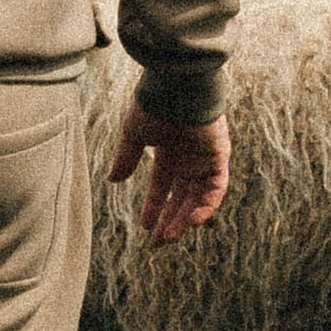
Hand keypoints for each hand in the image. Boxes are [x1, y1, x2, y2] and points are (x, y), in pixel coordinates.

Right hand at [107, 102, 230, 245]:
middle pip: (181, 198)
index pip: (163, 187)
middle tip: (158, 243)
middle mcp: (188, 159)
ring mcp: (205, 159)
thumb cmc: (153, 105)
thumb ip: (125, 158)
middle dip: (170, 220)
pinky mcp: (219, 157)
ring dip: (184, 219)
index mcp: (169, 153)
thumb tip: (111, 180)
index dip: (154, 207)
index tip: (144, 226)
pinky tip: (190, 221)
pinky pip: (216, 189)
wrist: (177, 86)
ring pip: (198, 198)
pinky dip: (205, 207)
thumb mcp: (133, 135)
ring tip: (169, 238)